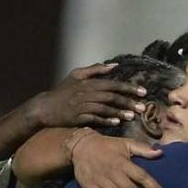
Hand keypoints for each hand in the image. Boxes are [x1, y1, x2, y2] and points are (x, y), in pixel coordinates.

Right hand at [27, 63, 146, 128]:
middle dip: (128, 101)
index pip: (113, 84)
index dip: (128, 88)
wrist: (45, 108)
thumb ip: (95, 69)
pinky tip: (116, 122)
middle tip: (142, 107)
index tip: (143, 92)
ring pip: (104, 108)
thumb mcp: (77, 75)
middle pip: (111, 96)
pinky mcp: (77, 118)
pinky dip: (105, 120)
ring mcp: (82, 106)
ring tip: (132, 116)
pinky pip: (94, 119)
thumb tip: (114, 66)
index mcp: (89, 83)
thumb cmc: (63, 91)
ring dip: (119, 111)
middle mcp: (86, 93)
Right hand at [71, 131, 167, 187]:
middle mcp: (114, 172)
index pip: (141, 176)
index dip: (153, 187)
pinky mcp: (90, 186)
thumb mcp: (126, 143)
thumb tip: (160, 153)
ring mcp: (101, 180)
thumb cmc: (107, 146)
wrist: (81, 145)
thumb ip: (143, 149)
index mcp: (124, 163)